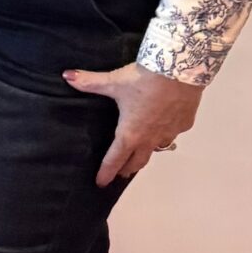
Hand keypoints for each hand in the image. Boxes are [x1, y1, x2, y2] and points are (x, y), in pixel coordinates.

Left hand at [62, 59, 202, 184]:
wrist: (180, 69)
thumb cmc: (143, 79)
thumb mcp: (114, 81)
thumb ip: (89, 82)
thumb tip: (66, 76)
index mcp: (130, 134)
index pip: (114, 160)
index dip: (106, 173)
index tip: (101, 183)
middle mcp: (150, 139)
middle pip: (137, 162)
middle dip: (127, 168)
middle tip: (120, 172)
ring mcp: (169, 133)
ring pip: (157, 149)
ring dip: (147, 152)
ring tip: (142, 152)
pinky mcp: (185, 123)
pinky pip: (173, 132)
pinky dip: (167, 132)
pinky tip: (166, 125)